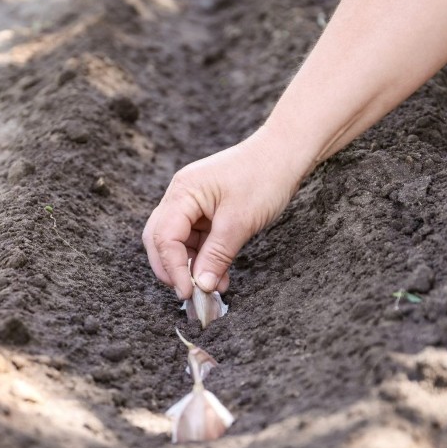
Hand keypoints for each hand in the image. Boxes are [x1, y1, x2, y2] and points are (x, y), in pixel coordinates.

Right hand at [143, 127, 299, 298]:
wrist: (285, 154)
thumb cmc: (263, 177)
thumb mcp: (239, 221)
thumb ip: (216, 255)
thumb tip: (202, 286)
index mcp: (182, 193)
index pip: (163, 237)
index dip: (173, 268)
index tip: (189, 292)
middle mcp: (181, 197)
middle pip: (161, 240)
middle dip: (172, 269)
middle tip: (190, 294)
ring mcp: (193, 203)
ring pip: (179, 243)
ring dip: (191, 268)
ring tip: (212, 289)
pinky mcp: (206, 211)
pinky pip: (197, 240)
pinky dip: (205, 259)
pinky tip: (219, 276)